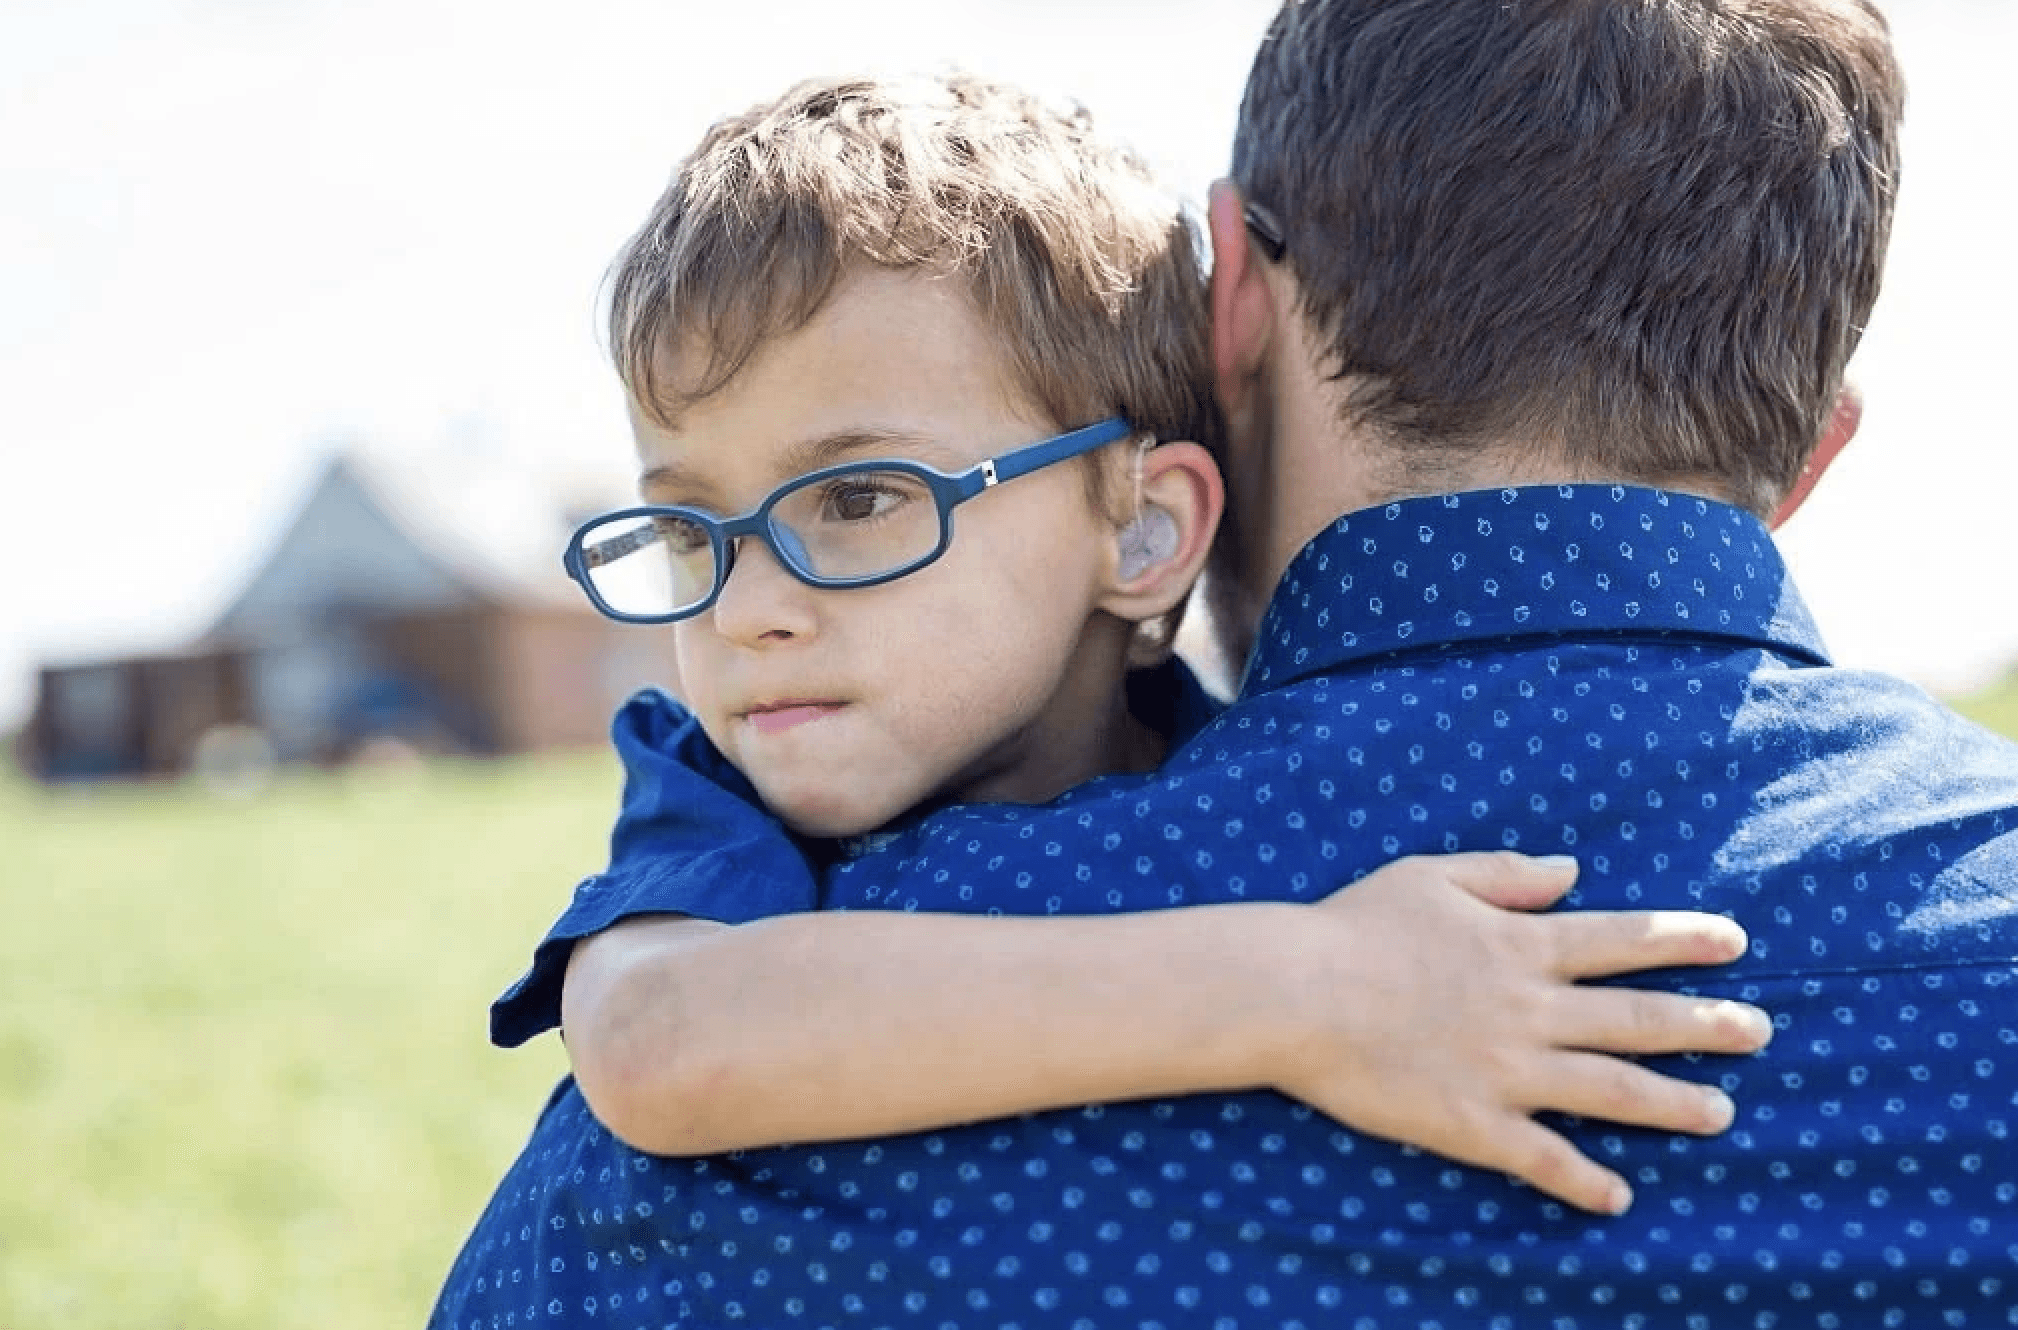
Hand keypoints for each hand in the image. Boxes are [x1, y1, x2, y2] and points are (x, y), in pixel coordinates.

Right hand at [1272, 852, 1767, 1215]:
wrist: (1296, 991)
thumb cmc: (1355, 927)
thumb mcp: (1432, 876)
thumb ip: (1508, 874)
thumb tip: (1572, 872)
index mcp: (1521, 946)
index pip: (1622, 940)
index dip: (1683, 940)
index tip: (1735, 942)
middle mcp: (1530, 1010)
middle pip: (1638, 1019)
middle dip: (1706, 1025)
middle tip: (1760, 1030)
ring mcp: (1507, 1071)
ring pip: (1612, 1090)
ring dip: (1674, 1104)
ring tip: (1723, 1113)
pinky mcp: (1472, 1123)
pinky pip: (1542, 1158)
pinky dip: (1584, 1180)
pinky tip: (1620, 1197)